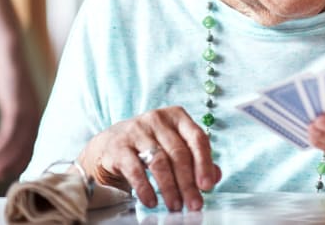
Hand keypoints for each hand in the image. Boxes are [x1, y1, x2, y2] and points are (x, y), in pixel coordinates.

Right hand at [0, 38, 39, 180]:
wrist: (9, 53)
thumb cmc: (9, 74)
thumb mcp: (14, 95)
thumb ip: (14, 109)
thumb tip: (11, 122)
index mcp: (34, 111)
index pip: (31, 140)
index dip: (21, 156)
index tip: (12, 170)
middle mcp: (34, 112)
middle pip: (27, 143)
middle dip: (15, 161)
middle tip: (1, 176)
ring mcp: (27, 108)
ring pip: (18, 140)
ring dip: (6, 157)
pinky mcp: (16, 103)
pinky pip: (10, 129)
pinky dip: (1, 143)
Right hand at [77, 106, 220, 210]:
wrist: (109, 145)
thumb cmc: (150, 146)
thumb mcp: (174, 147)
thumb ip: (196, 160)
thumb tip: (215, 177)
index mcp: (177, 117)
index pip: (197, 138)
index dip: (204, 163)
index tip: (207, 186)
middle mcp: (157, 119)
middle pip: (179, 154)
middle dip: (188, 183)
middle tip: (194, 204)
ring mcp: (136, 131)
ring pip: (159, 162)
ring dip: (170, 188)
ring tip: (176, 206)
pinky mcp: (119, 146)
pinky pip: (135, 170)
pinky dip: (145, 188)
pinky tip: (151, 202)